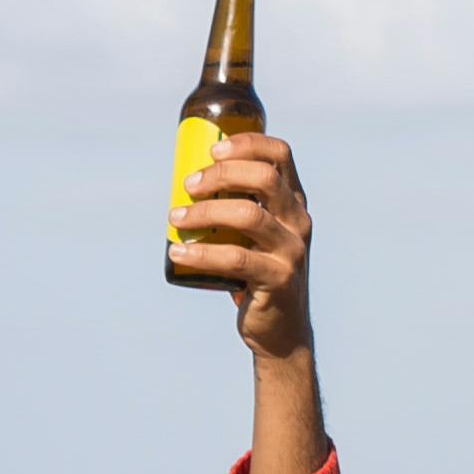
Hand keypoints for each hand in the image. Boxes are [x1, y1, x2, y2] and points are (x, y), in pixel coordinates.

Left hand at [170, 126, 314, 357]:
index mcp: (293, 201)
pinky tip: (177, 253)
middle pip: (264, 178)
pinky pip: (236, 258)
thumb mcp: (255, 234)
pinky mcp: (278, 278)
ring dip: (205, 212)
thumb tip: (184, 180)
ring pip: (249, 215)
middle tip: (188, 185)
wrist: (280, 329)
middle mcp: (298, 221)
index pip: (280, 154)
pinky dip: (201, 254)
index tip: (212, 149)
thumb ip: (236, 206)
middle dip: (221, 174)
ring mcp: (291, 250)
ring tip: (174, 218)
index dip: (247, 143)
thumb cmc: (256, 272)